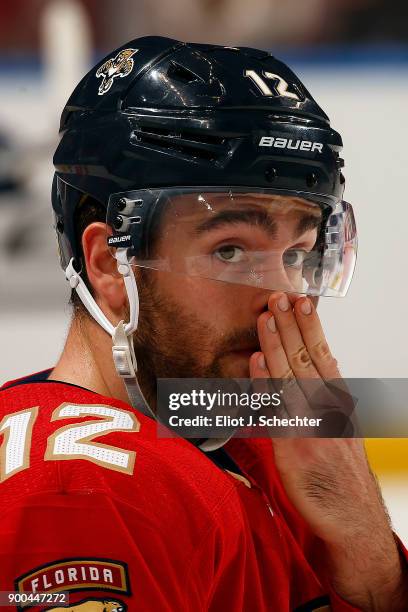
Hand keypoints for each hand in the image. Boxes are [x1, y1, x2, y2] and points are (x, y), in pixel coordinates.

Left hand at [249, 292, 407, 610]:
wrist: (350, 513)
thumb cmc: (342, 467)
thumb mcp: (344, 422)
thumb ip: (332, 391)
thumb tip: (326, 359)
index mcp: (338, 398)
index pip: (322, 353)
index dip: (310, 325)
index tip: (301, 300)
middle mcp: (327, 407)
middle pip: (306, 358)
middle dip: (290, 325)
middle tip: (277, 295)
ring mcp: (311, 424)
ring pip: (291, 376)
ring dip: (276, 344)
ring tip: (265, 317)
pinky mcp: (294, 445)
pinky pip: (277, 407)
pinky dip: (266, 382)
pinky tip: (256, 361)